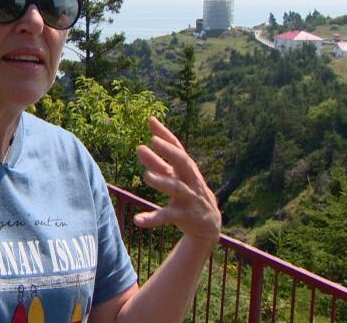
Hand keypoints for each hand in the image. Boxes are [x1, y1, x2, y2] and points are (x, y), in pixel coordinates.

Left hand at [134, 117, 220, 242]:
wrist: (209, 224)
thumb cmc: (188, 194)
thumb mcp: (174, 178)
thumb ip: (157, 163)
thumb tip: (140, 146)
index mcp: (187, 168)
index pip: (177, 147)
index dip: (165, 134)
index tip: (151, 120)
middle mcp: (190, 180)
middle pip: (182, 162)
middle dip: (169, 151)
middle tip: (153, 141)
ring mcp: (189, 198)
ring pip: (176, 188)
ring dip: (162, 182)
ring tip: (147, 176)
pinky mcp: (185, 216)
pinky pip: (167, 217)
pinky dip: (152, 219)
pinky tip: (137, 220)